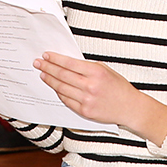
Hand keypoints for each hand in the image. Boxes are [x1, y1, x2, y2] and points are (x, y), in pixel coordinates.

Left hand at [35, 51, 166, 144]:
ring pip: (61, 88)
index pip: (69, 64)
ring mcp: (86, 100)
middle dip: (48, 68)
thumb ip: (87, 67)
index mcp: (96, 72)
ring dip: (50, 80)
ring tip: (43, 74)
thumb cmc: (118, 87)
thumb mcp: (105, 70)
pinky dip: (59, 93)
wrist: (129, 107)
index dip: (55, 59)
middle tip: (38, 63)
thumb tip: (66, 63)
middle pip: (62, 75)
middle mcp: (90, 86)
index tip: (46, 55)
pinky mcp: (84, 111)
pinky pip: (66, 100)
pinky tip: (54, 87)